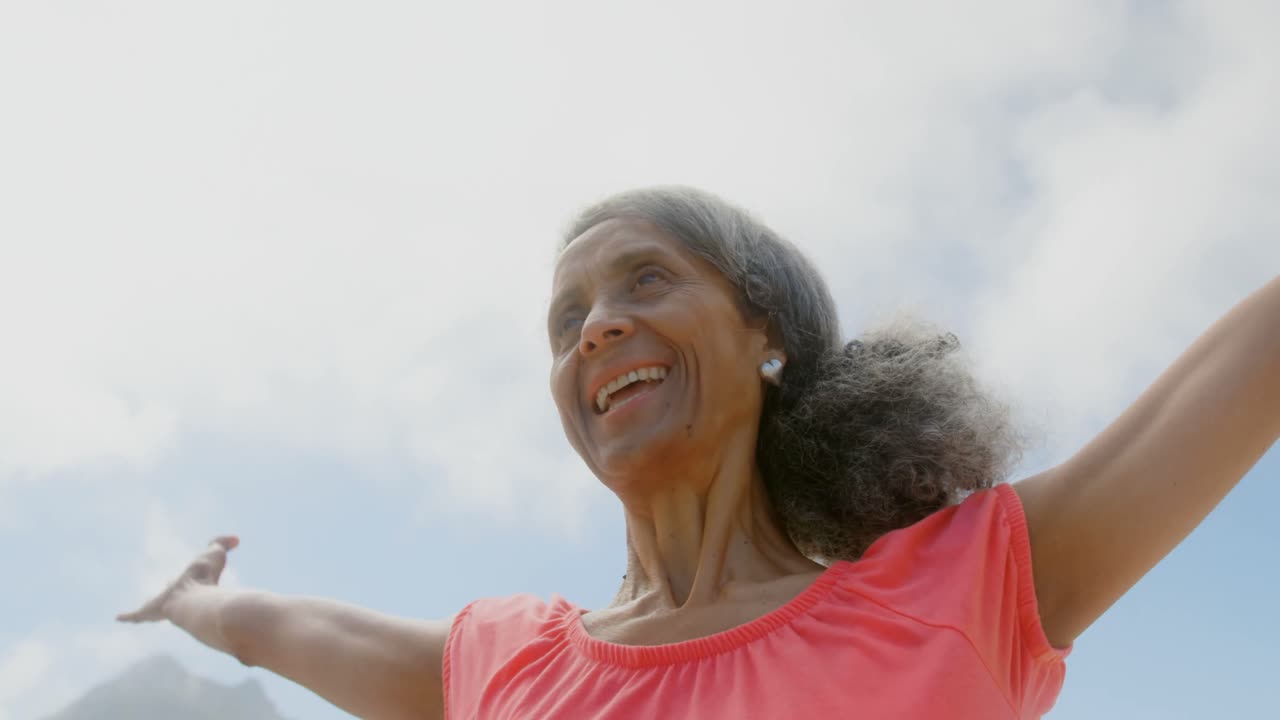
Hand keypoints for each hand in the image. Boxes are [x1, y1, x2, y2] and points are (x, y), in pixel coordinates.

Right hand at [117, 535, 238, 622]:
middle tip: (160, 597)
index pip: (187, 583)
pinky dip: (128, 616)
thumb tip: (236, 539)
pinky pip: (136, 615)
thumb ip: (222, 543)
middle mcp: (177, 598)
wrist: (195, 599)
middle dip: (166, 596)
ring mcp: (162, 607)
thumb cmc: (206, 578)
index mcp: (190, 586)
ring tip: (137, 614)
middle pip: (169, 597)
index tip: (181, 578)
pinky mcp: (149, 613)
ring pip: (152, 609)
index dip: (186, 580)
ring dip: (146, 612)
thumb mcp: (215, 555)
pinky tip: (119, 618)